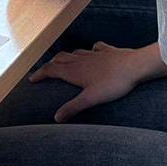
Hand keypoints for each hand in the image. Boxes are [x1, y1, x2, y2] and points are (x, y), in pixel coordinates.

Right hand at [28, 41, 153, 121]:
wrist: (135, 66)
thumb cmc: (113, 83)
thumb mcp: (90, 99)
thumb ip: (73, 107)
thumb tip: (56, 118)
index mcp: (73, 71)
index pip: (50, 70)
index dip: (40, 74)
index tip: (32, 79)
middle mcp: (81, 60)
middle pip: (60, 59)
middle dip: (51, 64)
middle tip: (46, 71)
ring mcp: (94, 54)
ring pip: (75, 52)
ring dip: (67, 56)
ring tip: (65, 61)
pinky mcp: (108, 51)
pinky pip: (95, 47)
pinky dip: (90, 50)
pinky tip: (93, 51)